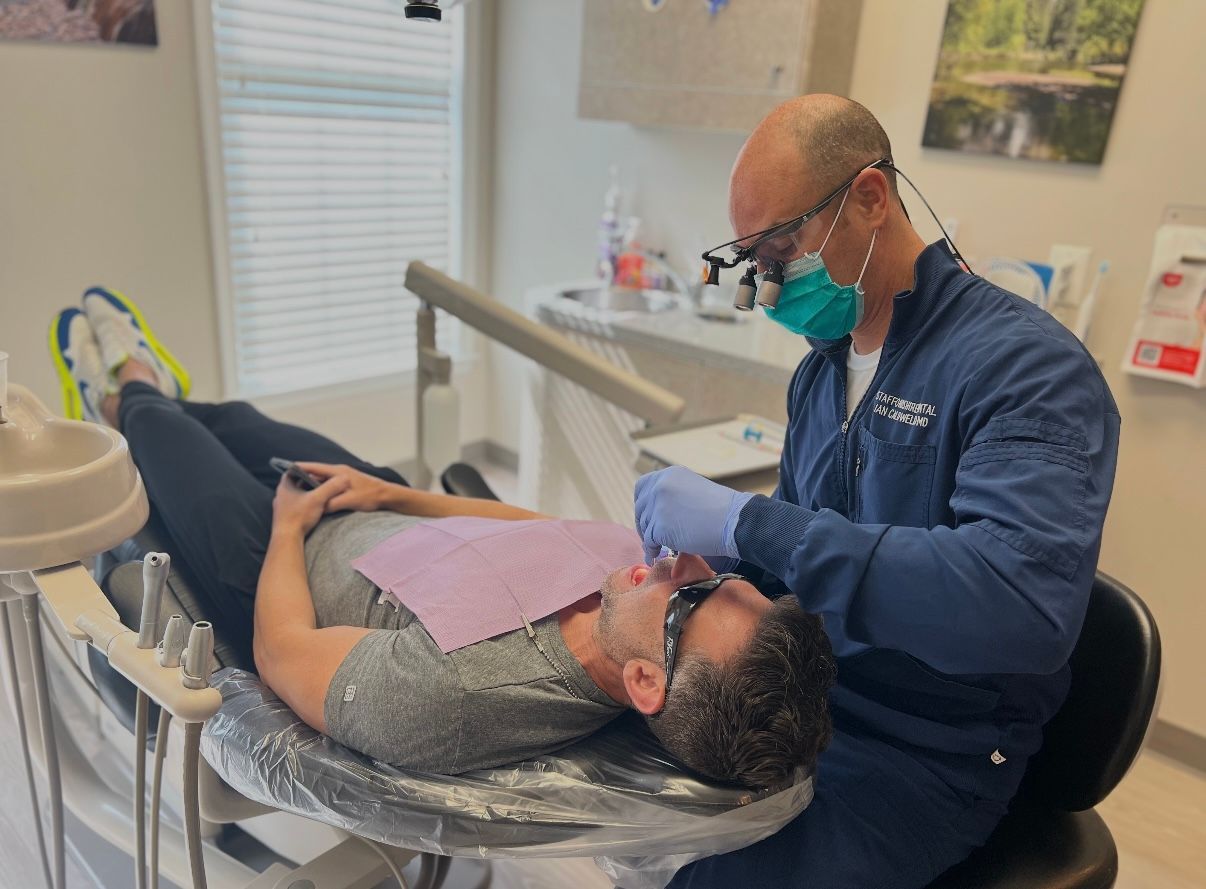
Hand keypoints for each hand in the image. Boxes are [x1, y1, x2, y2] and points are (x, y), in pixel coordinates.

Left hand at [271, 473, 350, 536]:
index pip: (293, 471)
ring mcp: (281, 507)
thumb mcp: (318, 499)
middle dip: (308, 482)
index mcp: (284, 486)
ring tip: (319, 494)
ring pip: (296, 496)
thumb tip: (345, 478)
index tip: (316, 470)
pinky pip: (295, 506)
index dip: (305, 469)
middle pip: (296, 483)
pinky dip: (304, 505)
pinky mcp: (285, 517)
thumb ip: (331, 487)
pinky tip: (313, 508)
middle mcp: (280, 495)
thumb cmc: (298, 517)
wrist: (287, 539)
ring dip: (306, 494)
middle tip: (321, 481)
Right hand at [294, 462, 390, 512]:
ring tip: (297, 489)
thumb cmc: (370, 496)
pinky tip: (316, 496)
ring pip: (323, 480)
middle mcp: (340, 472)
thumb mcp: (348, 501)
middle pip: (317, 473)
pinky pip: (330, 485)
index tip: (286, 468)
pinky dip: (321, 488)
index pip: (315, 468)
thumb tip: (318, 507)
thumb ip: (332, 503)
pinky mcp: (347, 484)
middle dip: (303, 476)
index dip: (300, 468)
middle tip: (287, 481)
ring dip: (312, 483)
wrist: (388, 496)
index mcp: (338, 472)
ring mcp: (344, 477)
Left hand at [633, 466, 753, 564]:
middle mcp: (660, 486)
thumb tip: (657, 514)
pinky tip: (656, 556)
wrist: (733, 521)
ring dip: (649, 539)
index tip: (647, 516)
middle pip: (640, 508)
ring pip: (645, 526)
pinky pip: (649, 542)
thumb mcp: (693, 490)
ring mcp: (658, 506)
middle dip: (644, 524)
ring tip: (655, 550)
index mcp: (669, 475)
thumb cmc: (721, 510)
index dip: (642, 503)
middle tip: (650, 536)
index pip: (642, 487)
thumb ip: (673, 495)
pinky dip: (652, 551)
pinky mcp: (660, 526)